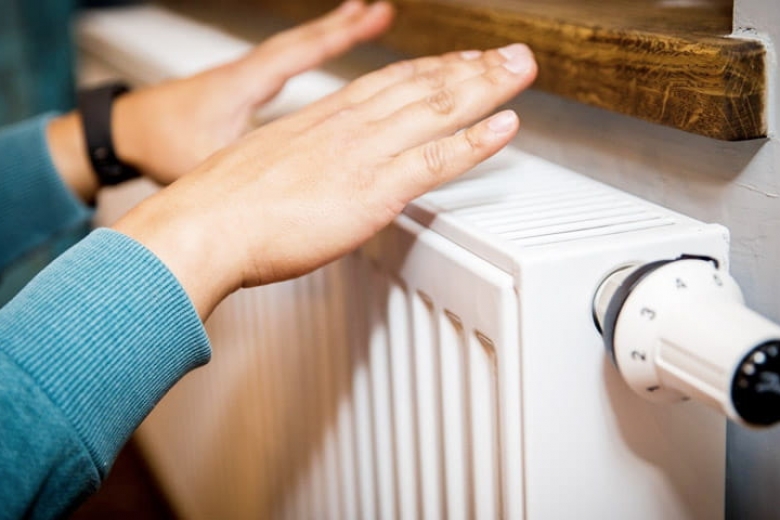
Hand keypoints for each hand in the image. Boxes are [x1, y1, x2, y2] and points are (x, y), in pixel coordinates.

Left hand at [48, 0, 393, 200]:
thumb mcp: (210, 162)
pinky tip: (314, 61)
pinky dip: (304, 54)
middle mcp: (244, 74)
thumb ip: (252, 169)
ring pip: (290, 49)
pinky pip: (280, 64)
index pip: (300, 52)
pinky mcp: (236, 90)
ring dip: (324, 36)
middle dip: (341, 26)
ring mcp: (240, 79)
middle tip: (376, 11)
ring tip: (355, 23)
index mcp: (243, 85)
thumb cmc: (159, 146)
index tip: (371, 17)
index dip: (338, 37)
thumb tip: (290, 185)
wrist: (123, 135)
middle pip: (301, 42)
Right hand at [113, 44, 537, 318]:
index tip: (456, 62)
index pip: (387, 83)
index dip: (429, 70)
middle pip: (420, 85)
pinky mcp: (373, 190)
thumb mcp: (264, 170)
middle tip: (507, 54)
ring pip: (436, 110)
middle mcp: (348, 127)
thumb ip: (299, 168)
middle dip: (470, 68)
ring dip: (484, 87)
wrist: (203, 227)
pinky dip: (474, 141)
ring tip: (520, 70)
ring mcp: (363, 155)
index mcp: (321, 121)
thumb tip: (311, 179)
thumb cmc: (223, 208)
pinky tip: (504, 124)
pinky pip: (435, 159)